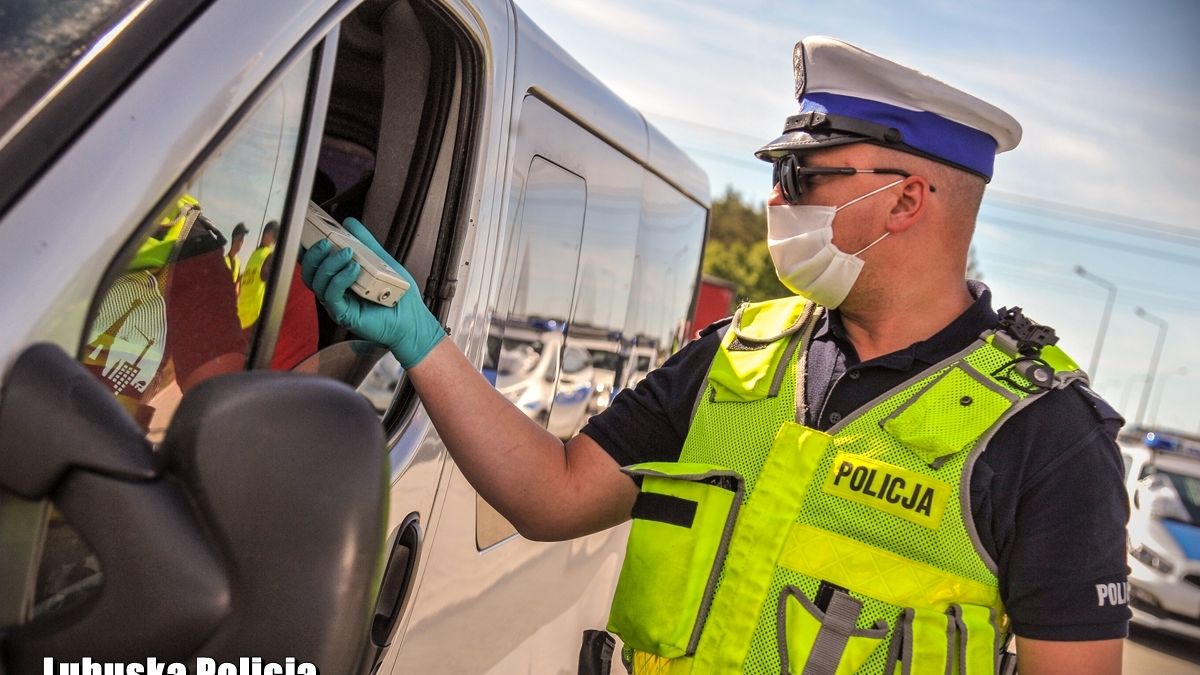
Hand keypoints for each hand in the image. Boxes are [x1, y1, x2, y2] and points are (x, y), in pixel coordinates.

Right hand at [301, 217, 444, 366]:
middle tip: (327, 241)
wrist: (411, 320)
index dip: (310, 250)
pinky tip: (354, 269)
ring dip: (330, 264)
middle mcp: (335, 292)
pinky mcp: (343, 314)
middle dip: (314, 254)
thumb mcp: (381, 260)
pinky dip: (340, 278)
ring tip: (348, 253)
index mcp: (339, 280)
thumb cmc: (398, 296)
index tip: (314, 234)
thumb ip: (365, 242)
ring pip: (318, 282)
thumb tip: (350, 223)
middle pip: (310, 273)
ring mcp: (337, 304)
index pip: (315, 264)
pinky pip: (332, 294)